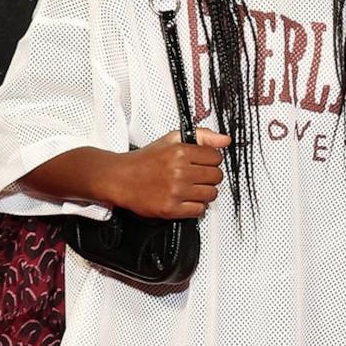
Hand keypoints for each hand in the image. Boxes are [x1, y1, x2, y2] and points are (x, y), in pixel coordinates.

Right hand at [107, 128, 230, 218]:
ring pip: (211, 194)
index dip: (212, 159)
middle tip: (199, 175)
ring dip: (206, 191)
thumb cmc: (145, 160)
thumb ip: (202, 136)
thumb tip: (225, 140)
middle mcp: (179, 172)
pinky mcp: (171, 209)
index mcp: (180, 152)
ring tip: (193, 187)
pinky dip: (197, 206)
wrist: (120, 178)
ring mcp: (175, 191)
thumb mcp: (172, 139)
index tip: (204, 161)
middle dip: (210, 175)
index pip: (216, 157)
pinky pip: (199, 210)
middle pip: (216, 176)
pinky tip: (188, 199)